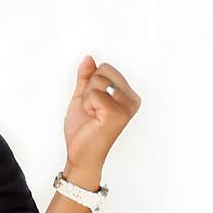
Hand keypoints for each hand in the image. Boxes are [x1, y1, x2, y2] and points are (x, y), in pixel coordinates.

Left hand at [63, 55, 141, 171]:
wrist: (80, 154)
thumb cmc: (83, 130)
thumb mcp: (82, 97)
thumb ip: (86, 77)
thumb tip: (89, 58)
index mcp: (127, 95)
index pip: (105, 68)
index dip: (91, 84)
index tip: (93, 103)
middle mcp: (132, 100)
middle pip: (103, 71)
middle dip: (89, 88)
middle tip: (91, 109)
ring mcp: (126, 106)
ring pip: (98, 80)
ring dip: (87, 98)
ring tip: (92, 115)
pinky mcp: (117, 113)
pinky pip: (93, 93)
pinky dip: (86, 105)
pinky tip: (93, 118)